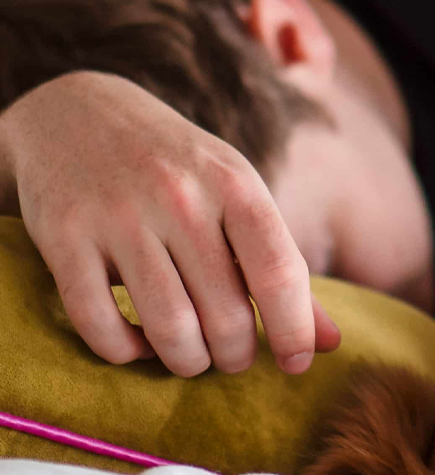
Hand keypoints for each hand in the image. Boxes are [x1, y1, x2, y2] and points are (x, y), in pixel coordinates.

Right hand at [0, 73, 339, 375]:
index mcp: (235, 185)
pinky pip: (99, 323)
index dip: (294, 330)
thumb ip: (282, 268)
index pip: (279, 272)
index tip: (295, 363)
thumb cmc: (179, 169)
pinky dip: (123, 351)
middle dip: (236, 355)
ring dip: (186, 361)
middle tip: (232, 358)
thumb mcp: (239, 197)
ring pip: (168, 327)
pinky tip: (137, 343)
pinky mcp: (63, 237)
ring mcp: (118, 216)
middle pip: (226, 314)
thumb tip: (331, 344)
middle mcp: (179, 198)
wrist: (78, 111)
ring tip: (192, 358)